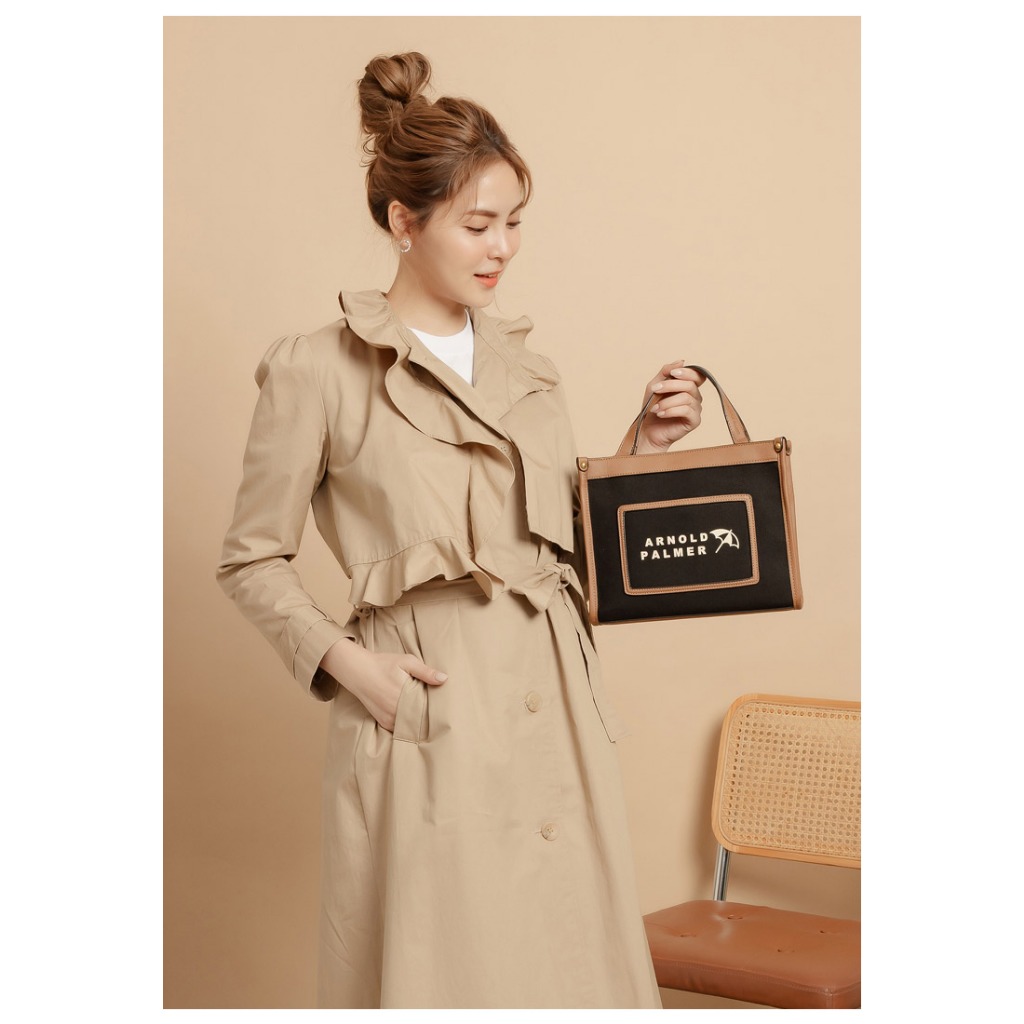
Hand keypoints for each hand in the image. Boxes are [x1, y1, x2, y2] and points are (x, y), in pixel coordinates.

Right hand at [319, 639, 447, 731]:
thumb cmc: (384, 664)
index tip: (444, 707)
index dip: (437, 709)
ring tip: (428, 714)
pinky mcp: (384, 722)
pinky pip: (400, 727)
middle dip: (429, 716)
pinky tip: (413, 715)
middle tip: (440, 713)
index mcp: (404, 696)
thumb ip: (425, 672)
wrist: (358, 671)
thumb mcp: (406, 662)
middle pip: (420, 719)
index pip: (427, 709)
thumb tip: (444, 679)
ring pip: (410, 725)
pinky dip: (407, 723)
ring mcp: (389, 719)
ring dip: (418, 721)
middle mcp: (395, 711)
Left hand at [633, 360, 704, 454]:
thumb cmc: (652, 408)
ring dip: (666, 401)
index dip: (687, 372)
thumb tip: (681, 361)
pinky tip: (661, 414)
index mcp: (688, 387)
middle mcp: (695, 397)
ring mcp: (696, 409)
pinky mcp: (695, 421)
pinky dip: (671, 411)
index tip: (672, 374)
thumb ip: (666, 372)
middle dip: (670, 385)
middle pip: (690, 385)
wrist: (648, 430)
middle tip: (655, 390)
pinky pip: (686, 410)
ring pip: (686, 398)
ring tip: (655, 408)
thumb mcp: (655, 386)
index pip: (697, 375)